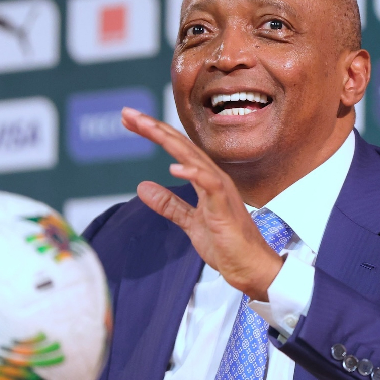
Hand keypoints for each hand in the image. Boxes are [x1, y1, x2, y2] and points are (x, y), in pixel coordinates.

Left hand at [121, 107, 281, 300]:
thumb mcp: (189, 222)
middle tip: (128, 113)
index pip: (176, 149)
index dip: (153, 132)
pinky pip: (209, 185)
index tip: (130, 120)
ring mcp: (220, 190)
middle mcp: (213, 178)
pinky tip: (174, 166)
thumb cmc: (226, 244)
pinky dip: (193, 173)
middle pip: (181, 145)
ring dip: (169, 141)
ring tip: (146, 127)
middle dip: (154, 127)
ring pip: (193, 158)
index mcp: (205, 179)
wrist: (250, 267)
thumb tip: (142, 186)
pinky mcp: (224, 208)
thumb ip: (168, 204)